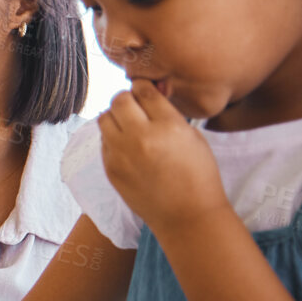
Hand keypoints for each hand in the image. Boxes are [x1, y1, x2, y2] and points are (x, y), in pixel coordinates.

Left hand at [97, 81, 224, 235]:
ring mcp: (122, 154)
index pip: (144, 90)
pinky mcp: (110, 168)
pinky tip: (127, 144)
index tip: (145, 89)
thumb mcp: (193, 137)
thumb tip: (151, 91)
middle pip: (119, 100)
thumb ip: (169, 114)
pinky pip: (103, 141)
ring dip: (115, 116)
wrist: (187, 214)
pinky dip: (112, 137)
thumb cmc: (198, 174)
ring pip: (104, 117)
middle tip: (134, 104)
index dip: (143, 86)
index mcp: (168, 126)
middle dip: (126, 98)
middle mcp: (141, 137)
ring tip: (129, 124)